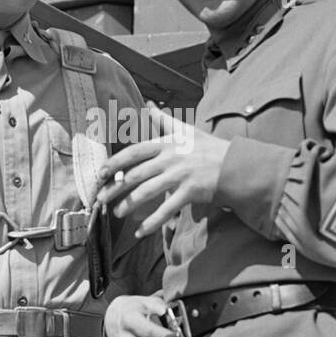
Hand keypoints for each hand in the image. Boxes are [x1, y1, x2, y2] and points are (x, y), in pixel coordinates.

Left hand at [96, 104, 229, 237]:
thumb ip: (164, 120)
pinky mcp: (189, 192)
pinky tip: (140, 232)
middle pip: (135, 174)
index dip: (115, 163)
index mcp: (166, 144)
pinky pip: (166, 210)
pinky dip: (151, 223)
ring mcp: (179, 176)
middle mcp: (170, 159)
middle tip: (100, 198)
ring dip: (128, 205)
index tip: (101, 173)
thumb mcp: (186, 130)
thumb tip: (149, 104)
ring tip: (116, 213)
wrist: (235, 165)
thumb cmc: (209, 148)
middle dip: (115, 188)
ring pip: (146, 192)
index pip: (134, 152)